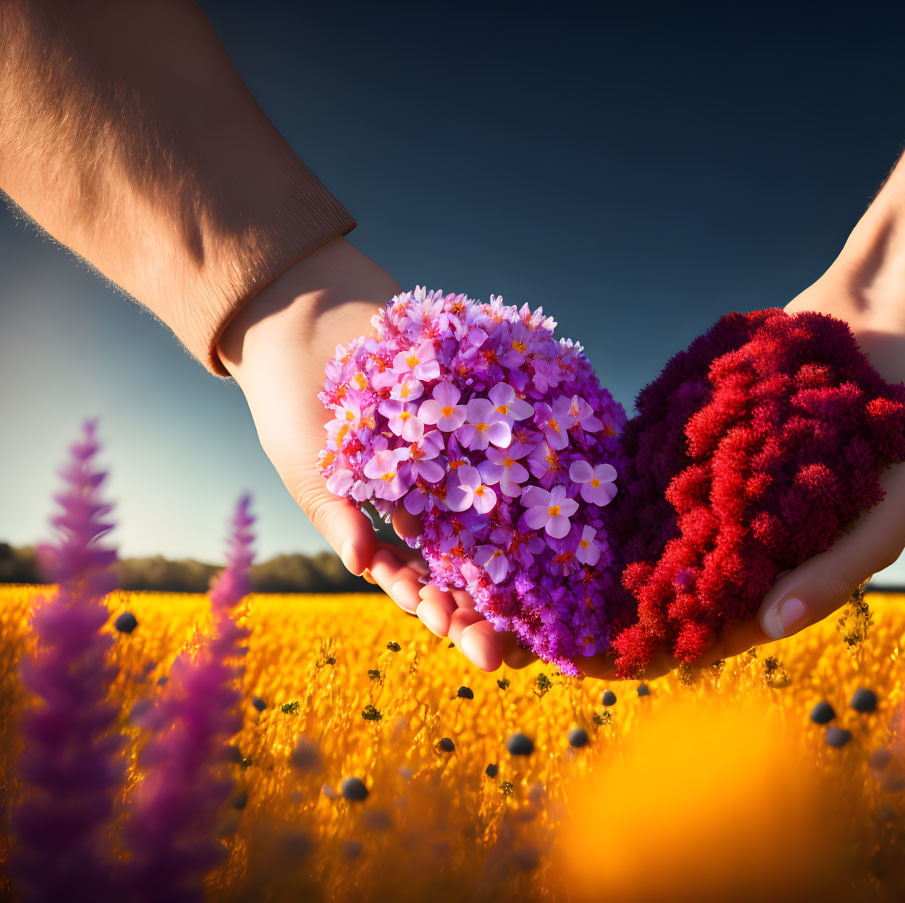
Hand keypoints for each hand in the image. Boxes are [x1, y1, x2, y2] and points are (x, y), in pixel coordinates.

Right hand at [218, 238, 534, 670]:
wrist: (312, 317)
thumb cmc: (296, 402)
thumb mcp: (309, 464)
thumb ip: (337, 513)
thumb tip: (360, 565)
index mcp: (385, 529)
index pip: (417, 583)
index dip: (438, 612)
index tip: (459, 638)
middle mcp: (431, 505)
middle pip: (464, 565)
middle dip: (482, 607)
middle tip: (506, 642)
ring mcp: (457, 464)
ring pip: (491, 518)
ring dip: (511, 555)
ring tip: (537, 587)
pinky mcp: (475, 421)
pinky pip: (502, 454)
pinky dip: (523, 476)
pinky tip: (553, 500)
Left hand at [389, 266, 904, 679]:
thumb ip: (845, 560)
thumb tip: (771, 628)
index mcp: (799, 565)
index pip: (721, 624)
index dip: (661, 649)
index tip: (594, 667)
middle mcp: (751, 530)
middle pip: (666, 580)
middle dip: (599, 603)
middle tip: (520, 624)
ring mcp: (722, 478)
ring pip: (644, 520)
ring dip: (585, 545)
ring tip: (509, 562)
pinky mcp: (701, 429)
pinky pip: (646, 456)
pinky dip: (604, 473)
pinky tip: (539, 480)